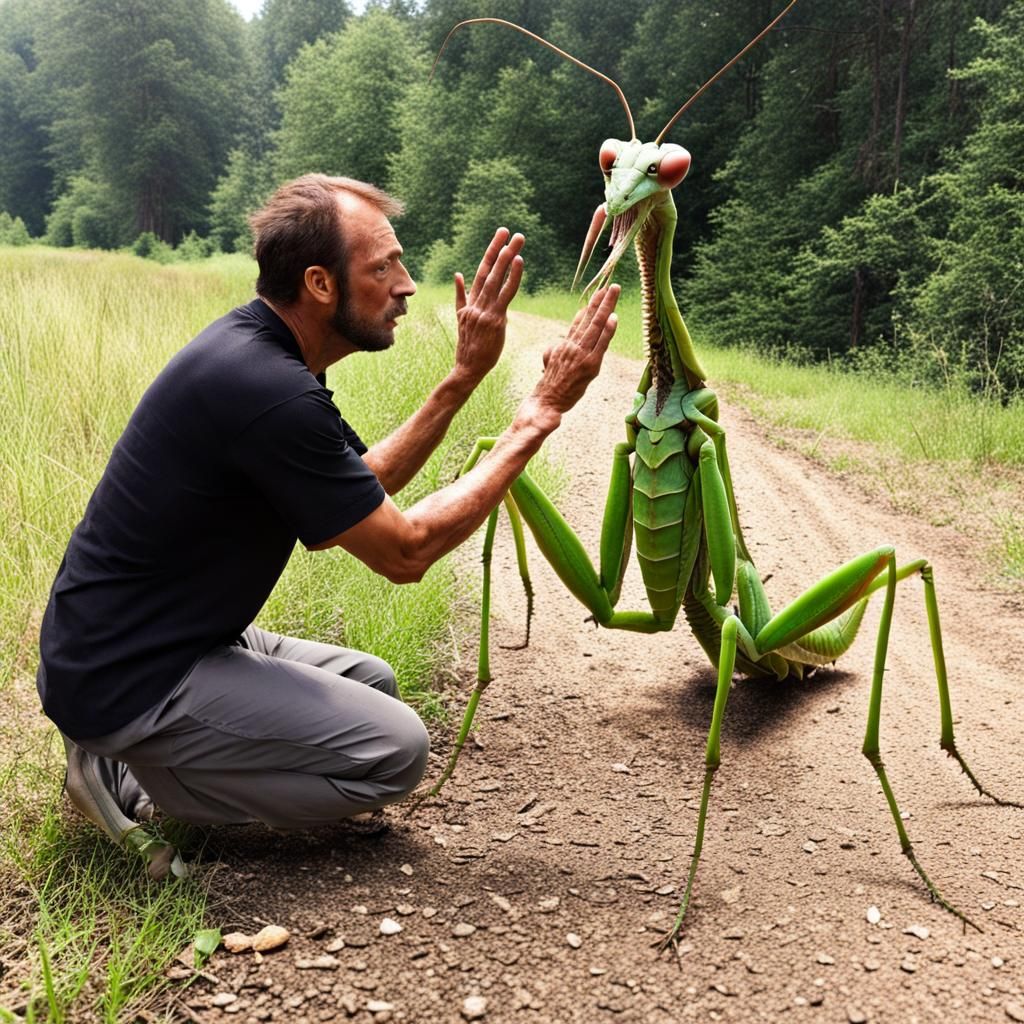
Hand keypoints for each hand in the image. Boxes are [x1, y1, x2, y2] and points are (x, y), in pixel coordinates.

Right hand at [452, 228, 524, 385]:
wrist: (467, 368)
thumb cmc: (470, 348)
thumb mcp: (462, 319)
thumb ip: (461, 297)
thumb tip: (459, 275)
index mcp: (469, 303)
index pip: (481, 272)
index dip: (491, 253)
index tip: (500, 237)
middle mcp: (476, 303)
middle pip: (488, 270)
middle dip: (499, 249)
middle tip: (509, 231)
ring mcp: (484, 311)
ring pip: (496, 278)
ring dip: (507, 257)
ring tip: (517, 240)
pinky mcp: (494, 319)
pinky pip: (505, 294)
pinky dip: (513, 277)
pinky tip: (519, 261)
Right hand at [533, 284, 619, 416]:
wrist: (545, 401)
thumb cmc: (549, 385)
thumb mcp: (548, 361)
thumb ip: (555, 348)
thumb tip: (560, 341)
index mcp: (563, 344)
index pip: (579, 321)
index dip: (589, 307)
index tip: (599, 293)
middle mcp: (572, 345)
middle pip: (589, 318)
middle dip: (600, 300)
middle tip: (611, 285)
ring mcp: (581, 354)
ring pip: (595, 325)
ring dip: (606, 307)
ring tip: (614, 291)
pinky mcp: (589, 365)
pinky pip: (601, 344)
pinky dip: (608, 330)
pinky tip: (614, 317)